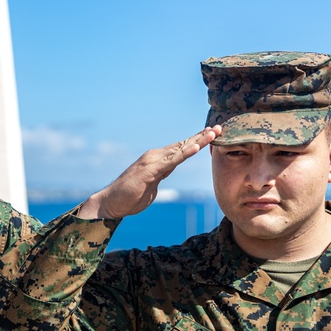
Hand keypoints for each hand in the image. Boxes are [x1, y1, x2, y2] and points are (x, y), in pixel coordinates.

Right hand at [77, 126, 220, 219]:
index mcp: (157, 160)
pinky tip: (196, 148)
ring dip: (197, 141)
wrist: (111, 203)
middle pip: (183, 144)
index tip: (213, 134)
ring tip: (213, 133)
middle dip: (202, 136)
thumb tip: (169, 169)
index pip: (180, 148)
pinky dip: (185, 154)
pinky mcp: (149, 171)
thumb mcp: (152, 184)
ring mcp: (152, 162)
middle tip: (219, 127)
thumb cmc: (130, 196)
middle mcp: (155, 156)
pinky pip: (171, 161)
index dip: (197, 141)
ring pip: (179, 149)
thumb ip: (161, 173)